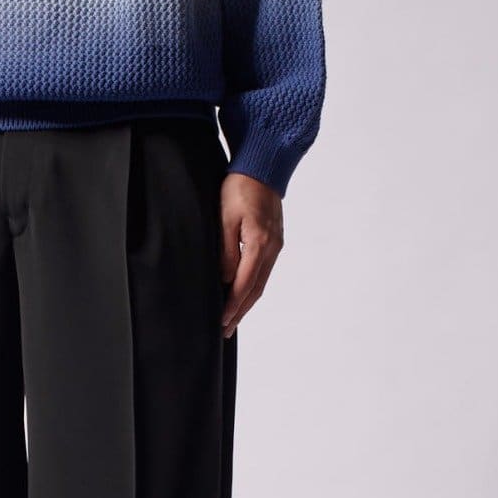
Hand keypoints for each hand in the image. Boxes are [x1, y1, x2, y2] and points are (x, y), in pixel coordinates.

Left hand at [219, 172, 283, 336]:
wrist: (263, 167)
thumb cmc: (240, 188)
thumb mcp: (225, 217)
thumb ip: (226, 249)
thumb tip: (225, 278)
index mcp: (259, 243)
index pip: (244, 284)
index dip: (232, 306)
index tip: (221, 321)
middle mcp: (272, 248)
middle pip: (256, 289)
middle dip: (240, 312)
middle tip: (225, 330)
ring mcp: (276, 246)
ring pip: (261, 283)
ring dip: (247, 303)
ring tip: (234, 319)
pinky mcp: (275, 242)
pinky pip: (263, 272)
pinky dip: (253, 287)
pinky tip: (244, 294)